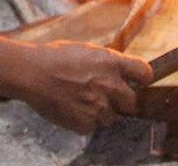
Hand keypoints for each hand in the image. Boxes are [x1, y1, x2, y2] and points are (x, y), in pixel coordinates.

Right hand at [19, 42, 152, 133]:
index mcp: (112, 62)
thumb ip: (106, 63)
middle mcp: (110, 85)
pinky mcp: (85, 123)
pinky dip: (83, 121)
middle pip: (132, 102)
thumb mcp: (87, 50)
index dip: (143, 79)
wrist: (32, 73)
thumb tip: (118, 73)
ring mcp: (98, 106)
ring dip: (100, 112)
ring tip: (81, 100)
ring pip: (110, 117)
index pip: (144, 73)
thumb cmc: (55, 57)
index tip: (139, 82)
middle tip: (108, 97)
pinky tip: (70, 108)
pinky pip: (91, 127)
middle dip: (123, 101)